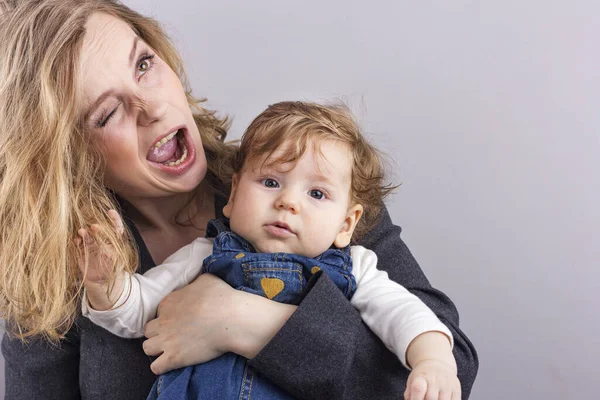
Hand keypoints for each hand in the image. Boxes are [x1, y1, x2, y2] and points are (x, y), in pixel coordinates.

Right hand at [75, 209, 123, 283]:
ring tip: (81, 232)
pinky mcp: (82, 250)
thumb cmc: (111, 270)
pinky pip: (79, 243)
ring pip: (88, 235)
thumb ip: (109, 252)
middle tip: (93, 227)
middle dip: (97, 227)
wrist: (101, 281)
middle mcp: (103, 241)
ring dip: (84, 232)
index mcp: (115, 242)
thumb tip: (104, 248)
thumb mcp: (114, 262)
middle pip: (100, 230)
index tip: (110, 212)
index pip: (116, 228)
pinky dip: (77, 240)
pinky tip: (76, 240)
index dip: (114, 219)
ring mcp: (92, 244)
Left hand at [142, 273, 295, 374]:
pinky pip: (155, 367)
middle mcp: (163, 321)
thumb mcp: (206, 279)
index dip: (168, 317)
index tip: (180, 320)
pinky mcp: (174, 358)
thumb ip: (194, 282)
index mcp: (168, 302)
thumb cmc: (222, 297)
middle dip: (158, 333)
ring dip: (156, 349)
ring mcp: (166, 341)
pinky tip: (171, 363)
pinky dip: (161, 366)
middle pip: (148, 330)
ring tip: (170, 350)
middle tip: (173, 335)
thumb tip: (195, 283)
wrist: (231, 319)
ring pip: (146, 348)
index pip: (158, 312)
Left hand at [404, 359, 460, 399]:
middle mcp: (435, 378)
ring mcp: (447, 383)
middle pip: (431, 398)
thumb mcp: (412, 382)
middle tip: (424, 399)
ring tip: (432, 399)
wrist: (437, 364)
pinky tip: (440, 399)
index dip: (416, 399)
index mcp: (421, 376)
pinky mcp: (456, 389)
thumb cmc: (422, 378)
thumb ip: (409, 395)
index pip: (418, 388)